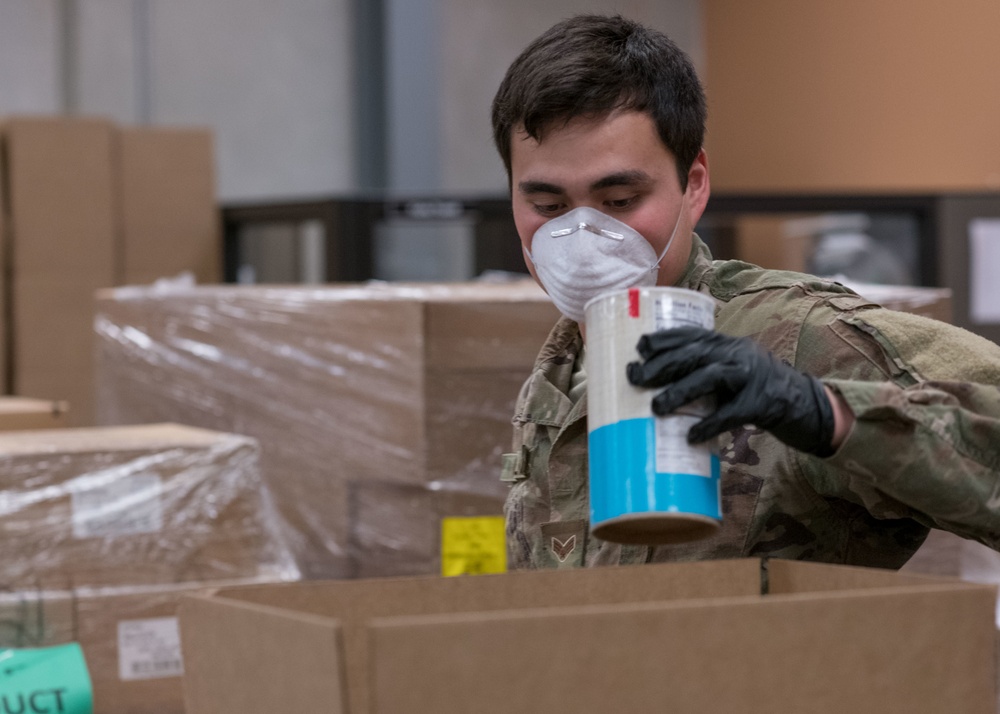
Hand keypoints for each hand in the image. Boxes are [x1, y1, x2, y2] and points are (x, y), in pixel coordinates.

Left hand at [625, 326, 834, 455]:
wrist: (807, 405)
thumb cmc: (757, 391)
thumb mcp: (731, 373)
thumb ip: (704, 373)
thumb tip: (657, 386)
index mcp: (727, 345)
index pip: (691, 334)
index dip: (665, 339)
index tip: (639, 347)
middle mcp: (738, 354)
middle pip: (695, 353)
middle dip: (662, 364)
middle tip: (635, 377)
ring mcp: (752, 377)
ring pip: (711, 377)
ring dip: (681, 390)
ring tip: (656, 407)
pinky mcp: (763, 403)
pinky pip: (732, 413)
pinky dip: (709, 424)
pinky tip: (690, 435)